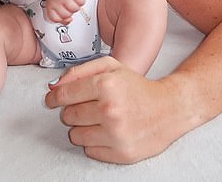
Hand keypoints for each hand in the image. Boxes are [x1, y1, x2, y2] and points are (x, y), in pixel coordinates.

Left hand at [45, 0, 85, 23]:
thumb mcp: (57, 7)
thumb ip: (61, 17)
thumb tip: (68, 20)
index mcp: (50, 5)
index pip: (55, 19)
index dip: (61, 19)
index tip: (62, 15)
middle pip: (66, 15)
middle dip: (69, 12)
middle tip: (68, 5)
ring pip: (74, 9)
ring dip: (76, 6)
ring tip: (72, 1)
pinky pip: (81, 2)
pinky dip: (81, 0)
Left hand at [45, 56, 183, 163]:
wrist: (169, 109)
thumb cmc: (137, 86)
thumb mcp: (110, 66)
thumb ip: (78, 72)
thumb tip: (54, 87)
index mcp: (106, 85)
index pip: (64, 95)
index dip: (54, 98)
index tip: (52, 100)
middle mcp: (110, 110)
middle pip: (68, 116)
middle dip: (72, 111)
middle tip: (87, 107)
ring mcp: (116, 134)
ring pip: (75, 136)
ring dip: (82, 128)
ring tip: (97, 119)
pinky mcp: (121, 153)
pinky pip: (90, 151)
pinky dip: (94, 142)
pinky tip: (107, 131)